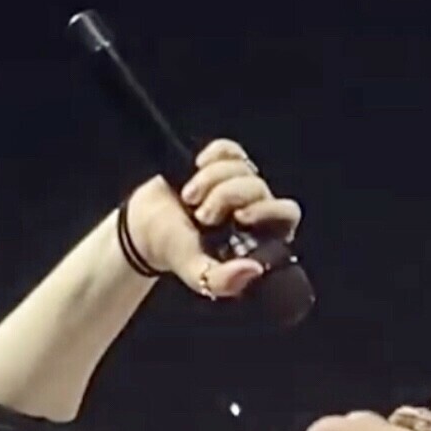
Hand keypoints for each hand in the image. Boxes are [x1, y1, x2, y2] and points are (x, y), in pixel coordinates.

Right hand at [124, 139, 301, 300]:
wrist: (144, 224)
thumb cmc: (173, 250)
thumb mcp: (197, 274)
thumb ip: (224, 281)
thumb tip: (255, 269)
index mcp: (258, 238)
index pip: (287, 215)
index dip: (268, 210)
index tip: (240, 216)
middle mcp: (253, 210)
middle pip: (260, 187)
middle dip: (229, 194)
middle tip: (203, 214)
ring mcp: (238, 184)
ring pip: (242, 168)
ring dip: (209, 180)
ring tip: (189, 200)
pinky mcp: (222, 163)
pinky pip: (230, 150)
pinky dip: (212, 156)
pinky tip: (195, 167)